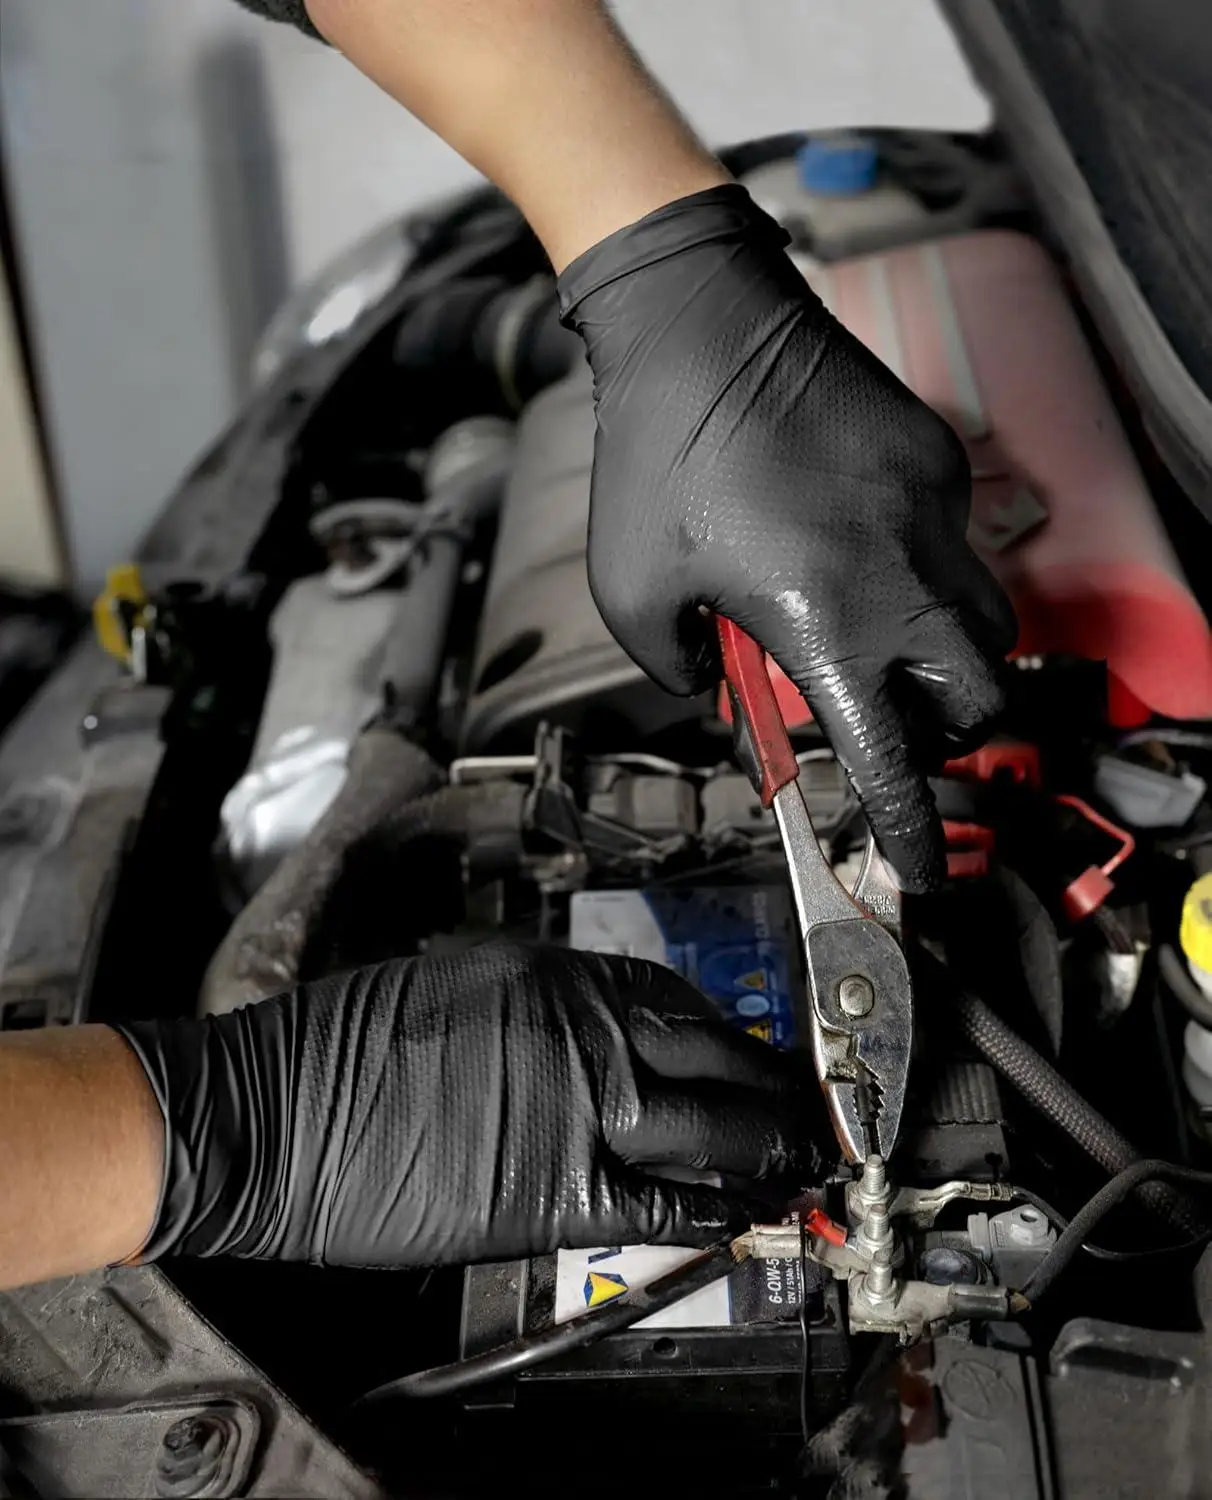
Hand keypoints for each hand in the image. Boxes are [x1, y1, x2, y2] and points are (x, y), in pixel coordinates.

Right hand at [117, 944, 817, 1267]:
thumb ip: (535, 1005)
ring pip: (711, 1128)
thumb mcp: (452, 982)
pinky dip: (716, 1209)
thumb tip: (591, 1033)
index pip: (676, 1000)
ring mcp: (576, 1110)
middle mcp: (583, 1032)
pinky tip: (745, 1212)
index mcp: (553, 976)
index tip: (752, 1052)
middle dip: (774, 1085)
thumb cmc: (341, 1046)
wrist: (276, 1113)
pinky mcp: (553, 1192)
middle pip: (714, 1057)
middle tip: (809, 1105)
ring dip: (769, 1147)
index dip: (728, 1034)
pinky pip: (664, 1202)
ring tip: (803, 1160)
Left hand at [558, 186, 1016, 891]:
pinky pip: (953, 542)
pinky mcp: (937, 462)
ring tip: (867, 634)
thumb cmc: (656, 457)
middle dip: (948, 729)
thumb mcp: (632, 592)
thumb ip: (679, 671)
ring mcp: (932, 514)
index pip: (891, 754)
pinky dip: (916, 569)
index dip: (909, 822)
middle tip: (891, 720)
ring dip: (943, 657)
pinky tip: (848, 536)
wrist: (700, 323)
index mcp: (824, 623)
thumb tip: (720, 691)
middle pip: (982, 695)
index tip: (920, 863)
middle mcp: (900, 576)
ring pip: (984, 621)